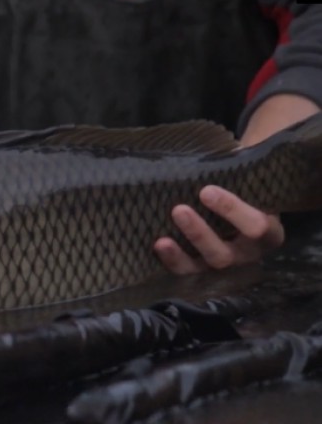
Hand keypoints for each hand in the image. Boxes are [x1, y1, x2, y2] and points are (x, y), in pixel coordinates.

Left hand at [153, 185, 283, 274]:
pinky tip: (156, 246)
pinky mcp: (200, 271)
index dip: (232, 210)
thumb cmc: (241, 190)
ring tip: (161, 239)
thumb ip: (234, 172)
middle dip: (199, 233)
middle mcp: (246, 255)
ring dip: (181, 254)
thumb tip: (208, 150)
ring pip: (202, 268)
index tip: (206, 190)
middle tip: (178, 209)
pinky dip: (170, 262)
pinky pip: (184, 273)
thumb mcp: (245, 182)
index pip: (255, 226)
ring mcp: (221, 266)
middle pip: (224, 254)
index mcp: (267, 233)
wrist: (235, 209)